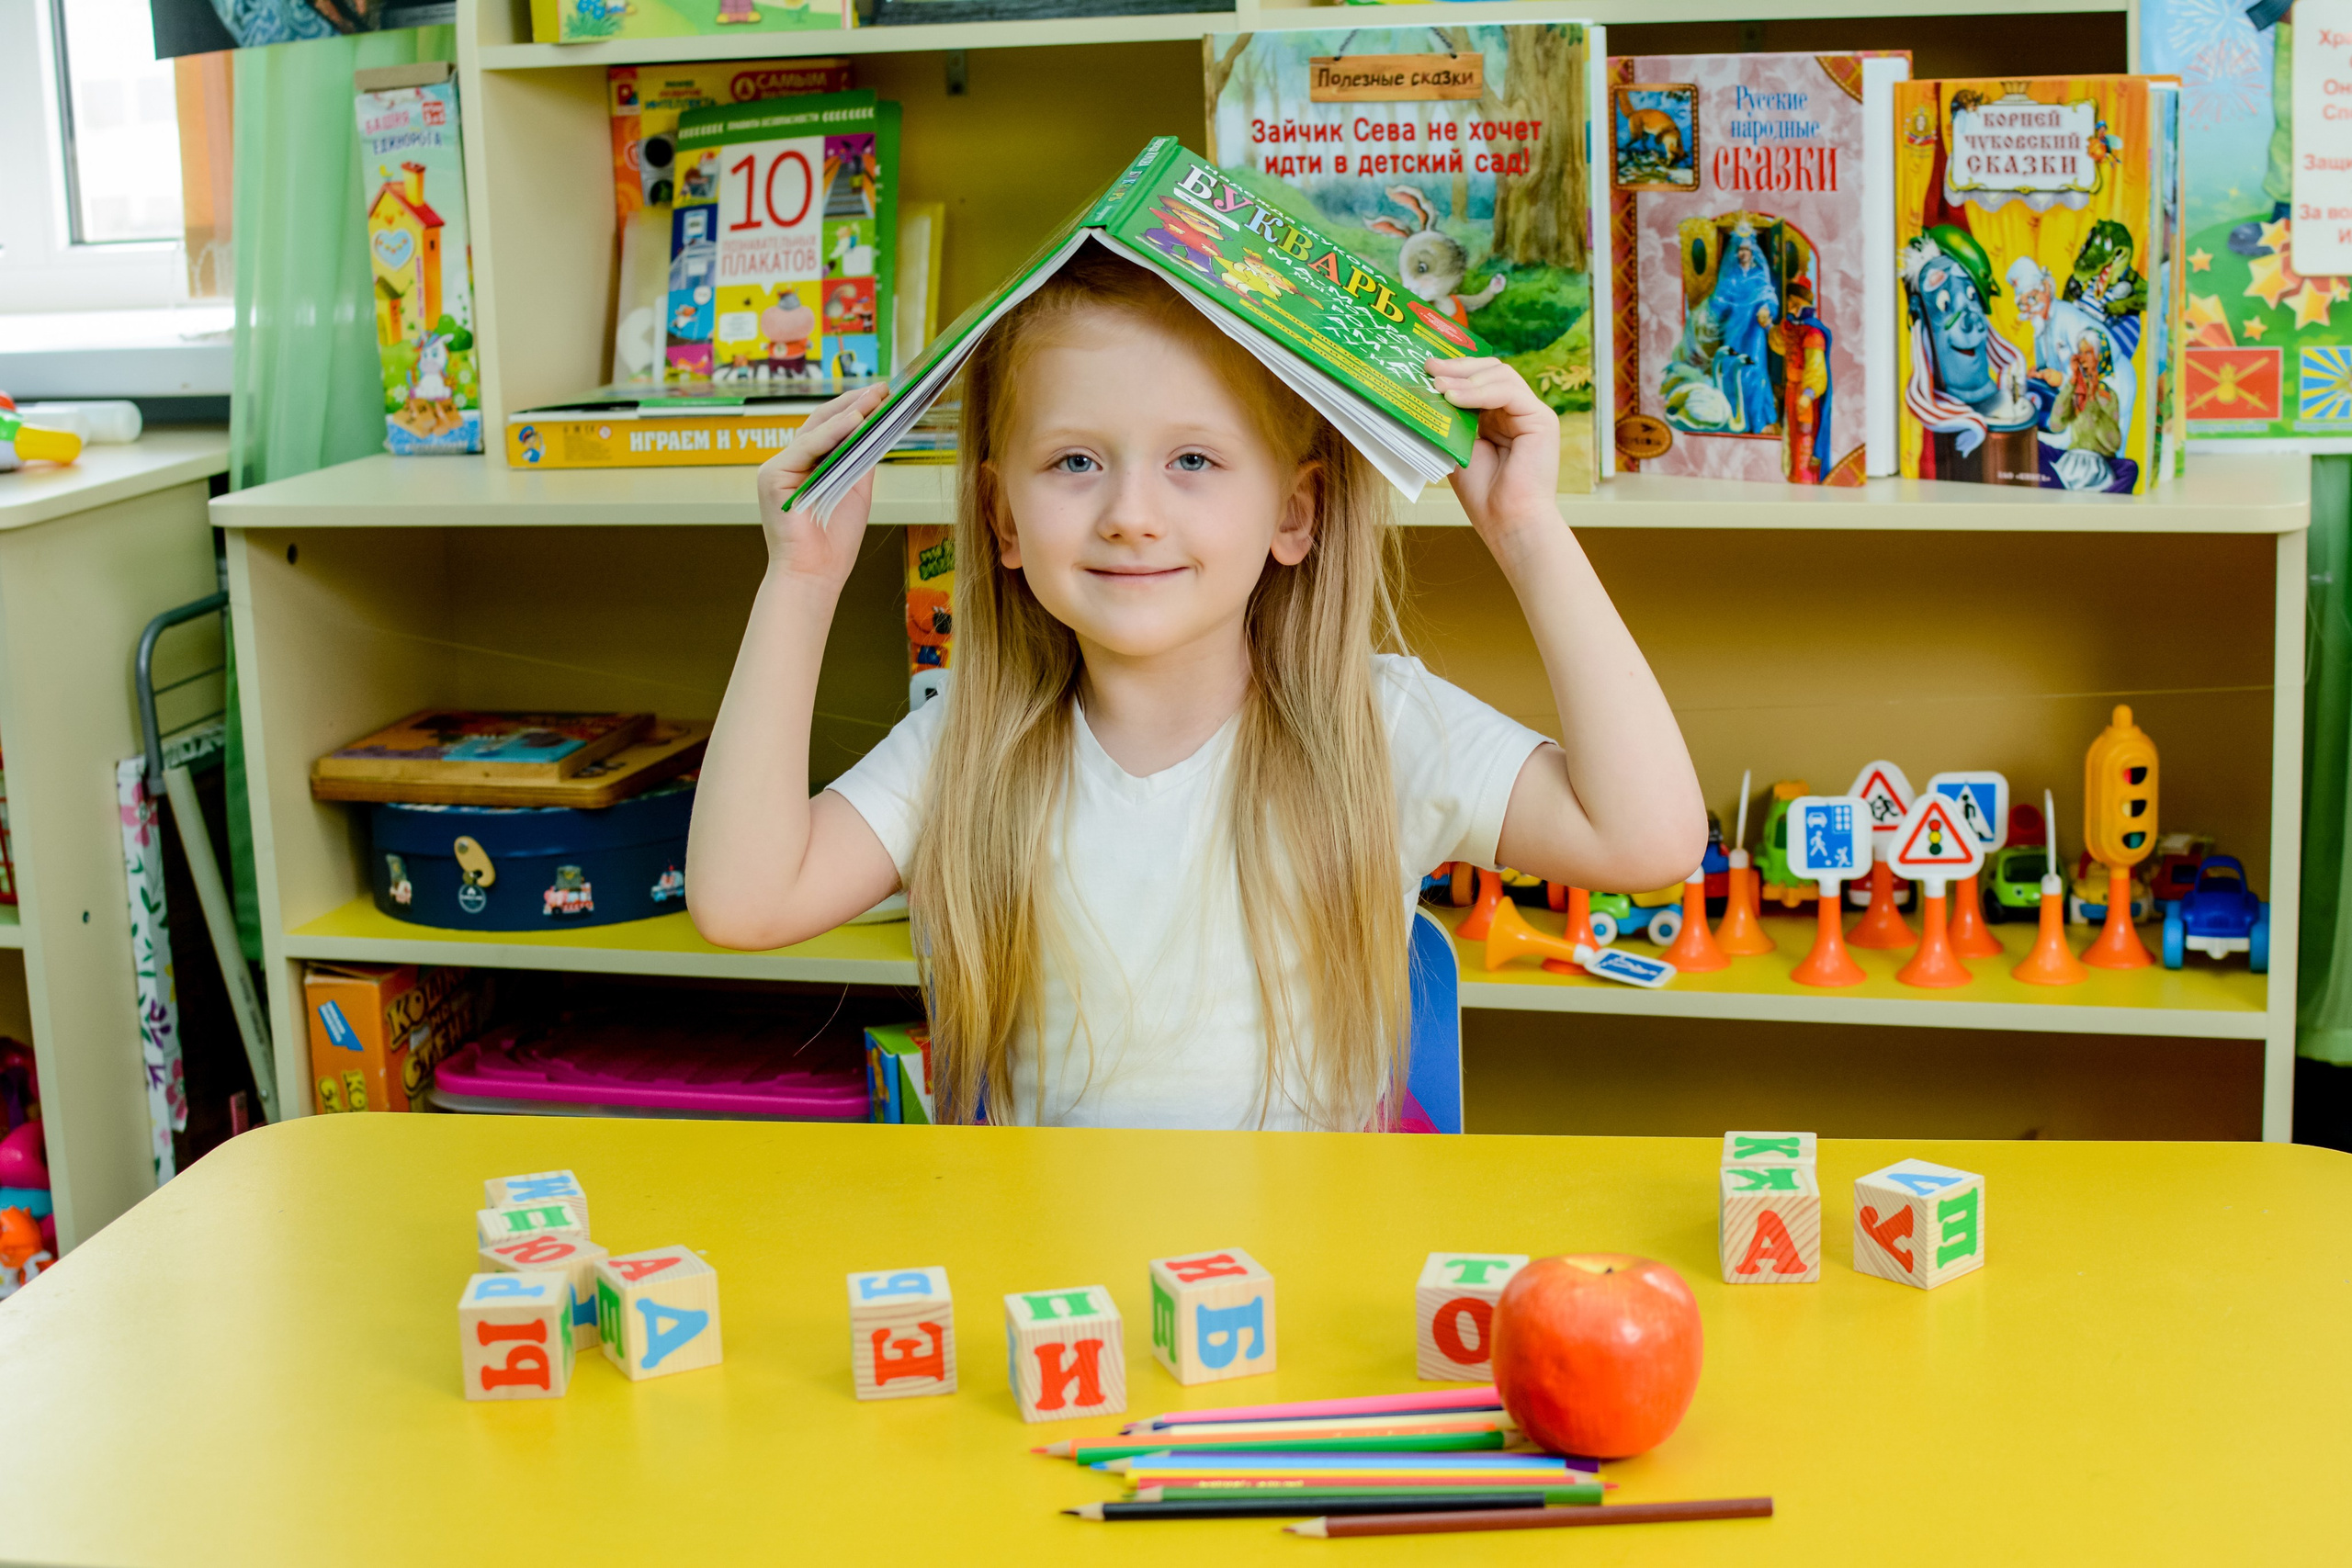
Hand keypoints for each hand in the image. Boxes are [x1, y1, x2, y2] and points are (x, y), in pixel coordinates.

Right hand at [754, 383, 886, 593]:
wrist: (814, 575)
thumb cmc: (834, 542)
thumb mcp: (856, 491)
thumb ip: (860, 460)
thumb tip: (877, 429)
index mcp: (806, 467)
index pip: (830, 429)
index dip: (855, 410)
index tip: (882, 396)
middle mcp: (789, 464)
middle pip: (821, 423)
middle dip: (853, 403)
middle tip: (882, 389)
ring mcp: (777, 468)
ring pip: (815, 430)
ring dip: (847, 412)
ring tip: (874, 399)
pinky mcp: (772, 476)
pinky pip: (806, 447)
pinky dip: (832, 433)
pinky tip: (855, 421)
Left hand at [1429, 356, 1559, 544]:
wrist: (1507, 522)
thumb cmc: (1483, 494)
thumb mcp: (1456, 447)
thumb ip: (1449, 418)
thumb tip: (1426, 390)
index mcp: (1498, 416)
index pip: (1479, 378)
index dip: (1454, 370)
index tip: (1425, 369)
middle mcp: (1517, 411)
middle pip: (1491, 369)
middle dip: (1458, 366)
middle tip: (1429, 368)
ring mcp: (1531, 413)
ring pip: (1501, 374)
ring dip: (1465, 378)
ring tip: (1439, 388)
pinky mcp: (1542, 419)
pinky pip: (1509, 391)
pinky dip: (1480, 391)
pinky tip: (1455, 398)